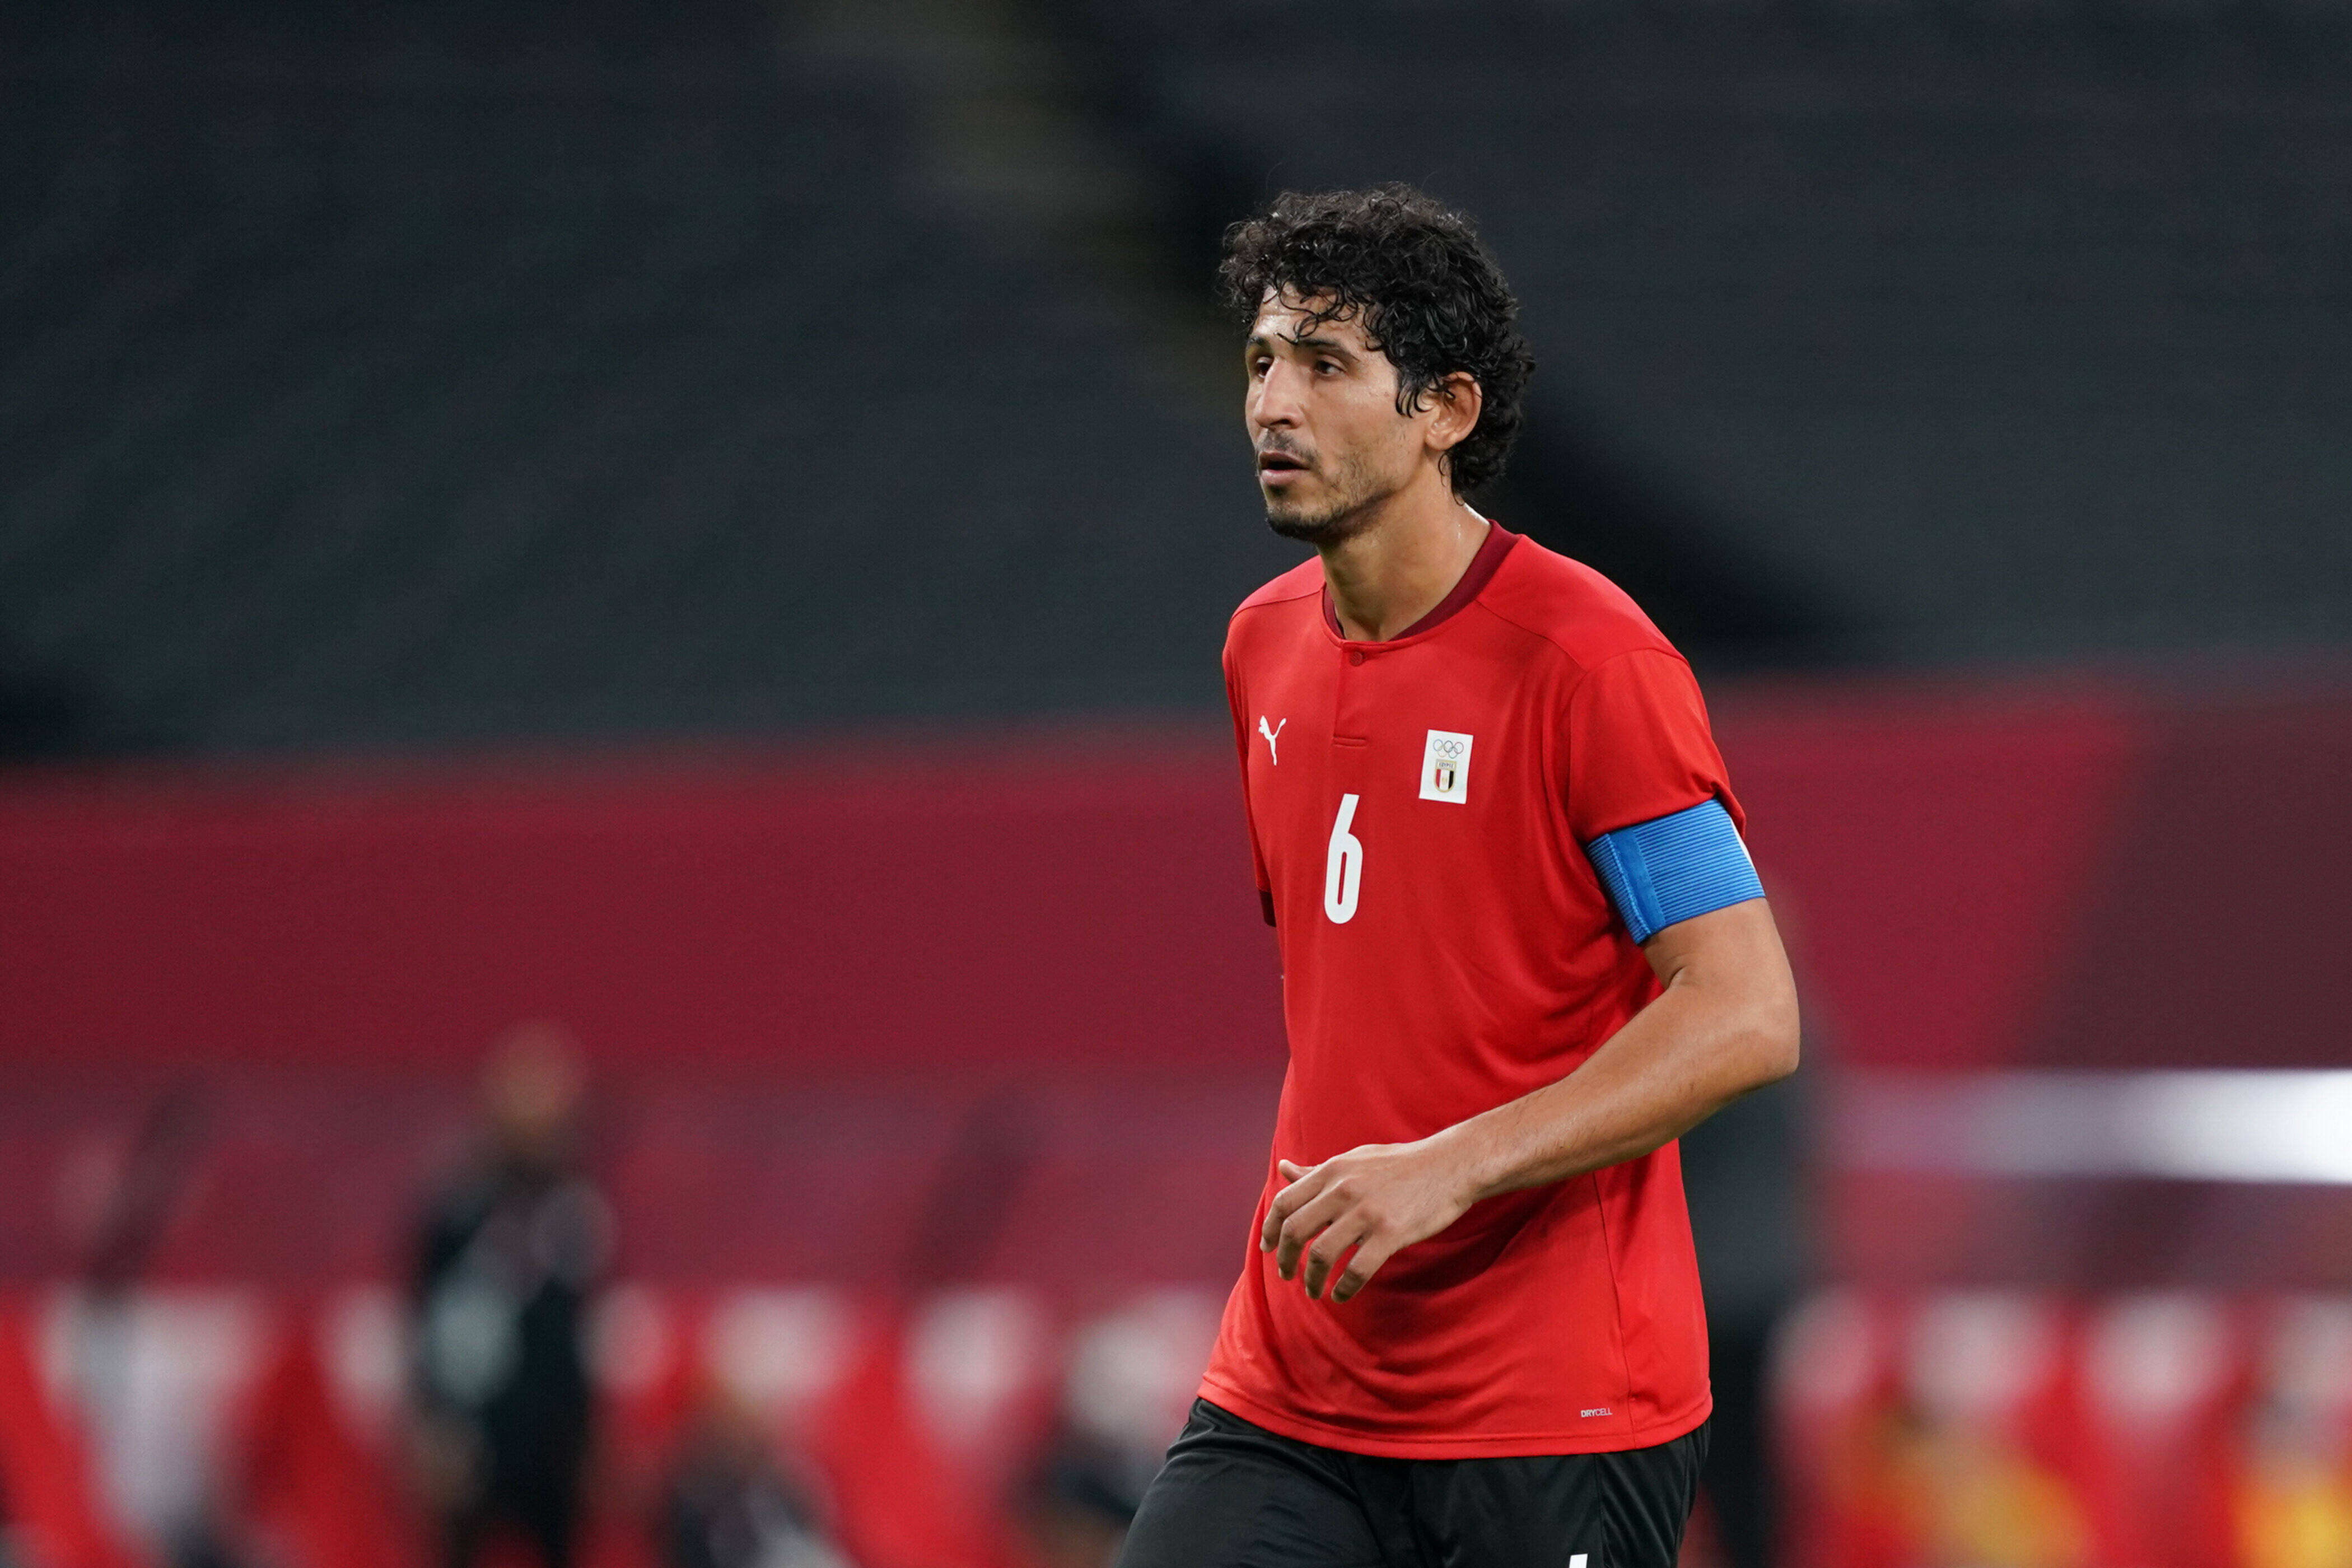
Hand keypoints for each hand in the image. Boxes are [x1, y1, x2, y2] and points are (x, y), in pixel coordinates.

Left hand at [1259, 1138, 1476, 1303]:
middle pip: (1295, 1231)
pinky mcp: (1390, 1233)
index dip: (1270, 1229)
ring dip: (1311, 1280)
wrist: (1449, 1165)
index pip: (1285, 1202)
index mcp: (1332, 1171)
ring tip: (1313, 1291)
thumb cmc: (1400, 1164)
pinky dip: (1343, 1289)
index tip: (1267, 1248)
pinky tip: (1341, 1295)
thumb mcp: (1354, 1160)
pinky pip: (1356, 1270)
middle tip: (1286, 1275)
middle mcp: (1343, 1190)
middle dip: (1284, 1259)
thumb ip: (1317, 1171)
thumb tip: (1283, 1169)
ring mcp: (1366, 1212)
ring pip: (1321, 1255)